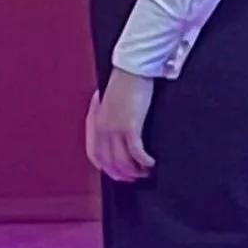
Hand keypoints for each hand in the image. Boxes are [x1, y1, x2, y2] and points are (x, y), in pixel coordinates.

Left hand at [86, 69, 156, 183]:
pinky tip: (151, 163)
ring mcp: (115, 128)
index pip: (95, 154)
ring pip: (122, 160)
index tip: (118, 175)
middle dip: (122, 174)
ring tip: (146, 172)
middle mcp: (102, 128)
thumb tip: (119, 129)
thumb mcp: (111, 102)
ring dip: (134, 170)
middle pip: (109, 161)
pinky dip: (144, 161)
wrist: (132, 70)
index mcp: (95, 122)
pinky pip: (136, 152)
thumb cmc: (125, 83)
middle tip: (135, 178)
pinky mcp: (130, 126)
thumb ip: (110, 116)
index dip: (106, 168)